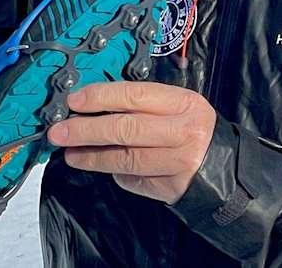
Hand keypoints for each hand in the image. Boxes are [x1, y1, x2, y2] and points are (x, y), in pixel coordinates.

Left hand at [48, 81, 215, 203]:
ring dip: (91, 156)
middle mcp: (184, 131)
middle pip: (126, 128)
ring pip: (125, 158)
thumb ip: (141, 105)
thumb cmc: (191, 129)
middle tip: (61, 131)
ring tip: (70, 153)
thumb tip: (92, 107)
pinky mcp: (169, 186)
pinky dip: (110, 170)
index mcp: (184, 103)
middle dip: (87, 130)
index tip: (74, 101)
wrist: (221, 166)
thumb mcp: (176, 106)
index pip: (135, 95)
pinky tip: (93, 164)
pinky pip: (132, 177)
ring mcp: (178, 162)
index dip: (101, 97)